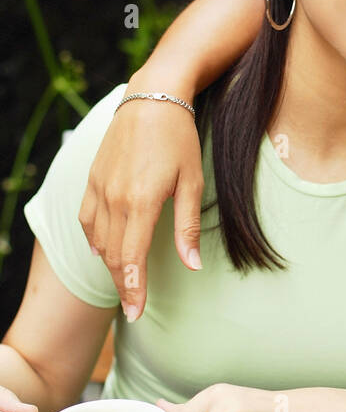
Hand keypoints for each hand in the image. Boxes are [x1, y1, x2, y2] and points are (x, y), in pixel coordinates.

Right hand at [78, 89, 203, 320]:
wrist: (152, 98)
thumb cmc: (179, 139)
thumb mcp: (192, 181)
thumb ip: (187, 226)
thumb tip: (192, 265)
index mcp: (141, 201)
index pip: (131, 258)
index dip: (133, 289)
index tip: (136, 313)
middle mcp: (114, 198)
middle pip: (112, 255)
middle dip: (122, 285)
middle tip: (132, 309)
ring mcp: (99, 188)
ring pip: (98, 241)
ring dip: (110, 266)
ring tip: (125, 283)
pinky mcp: (92, 179)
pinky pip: (87, 220)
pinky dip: (95, 241)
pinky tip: (103, 251)